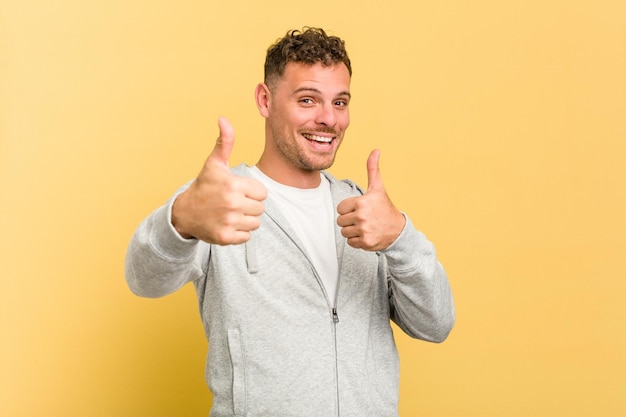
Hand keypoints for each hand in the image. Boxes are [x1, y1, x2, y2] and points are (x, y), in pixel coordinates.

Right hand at [172, 117, 267, 244]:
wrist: (184, 213)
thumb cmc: (203, 186)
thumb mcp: (214, 164)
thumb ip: (225, 142)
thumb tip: (223, 119)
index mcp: (233, 185)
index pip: (262, 192)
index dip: (251, 191)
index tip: (237, 190)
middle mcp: (232, 204)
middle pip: (261, 208)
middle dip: (250, 206)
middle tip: (232, 203)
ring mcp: (229, 222)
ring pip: (256, 223)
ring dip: (246, 220)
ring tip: (230, 213)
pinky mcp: (226, 238)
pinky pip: (247, 237)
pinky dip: (239, 233)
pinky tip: (226, 224)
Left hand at [336, 150, 405, 250]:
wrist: (398, 230)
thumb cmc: (385, 207)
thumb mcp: (378, 188)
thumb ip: (373, 169)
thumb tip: (376, 150)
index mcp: (361, 202)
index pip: (340, 208)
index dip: (349, 208)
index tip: (361, 208)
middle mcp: (362, 216)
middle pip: (340, 220)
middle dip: (349, 220)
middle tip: (363, 218)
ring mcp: (364, 230)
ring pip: (344, 232)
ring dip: (352, 230)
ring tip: (365, 226)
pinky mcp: (365, 242)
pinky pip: (350, 242)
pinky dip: (356, 240)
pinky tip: (367, 234)